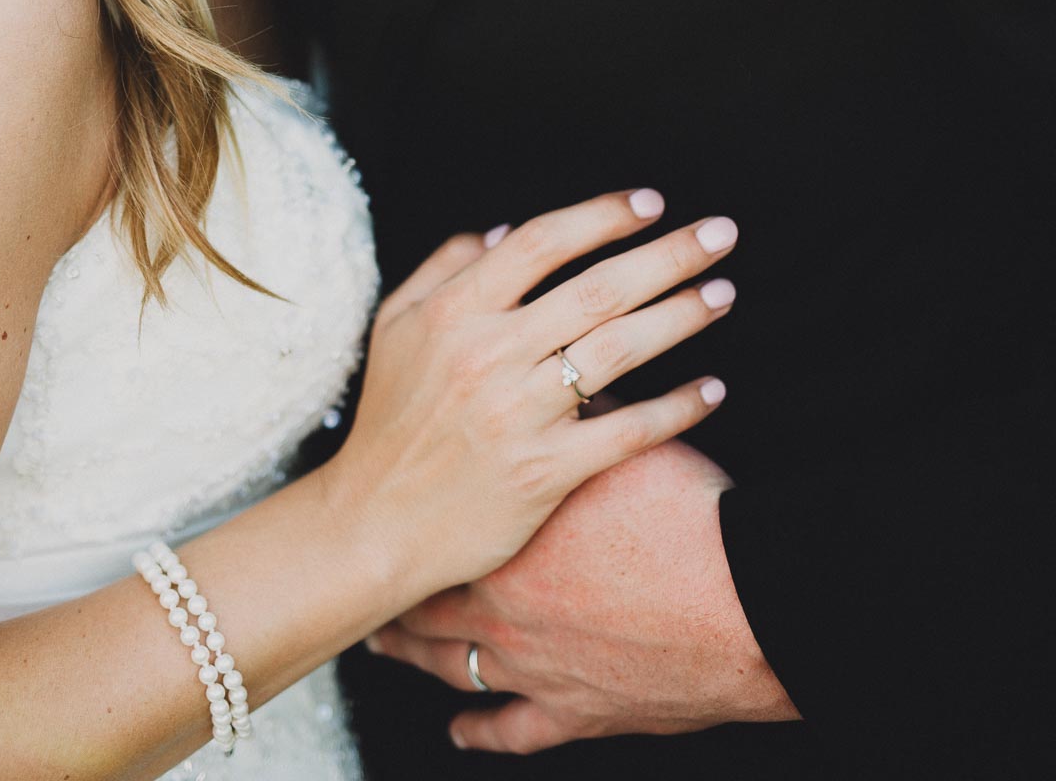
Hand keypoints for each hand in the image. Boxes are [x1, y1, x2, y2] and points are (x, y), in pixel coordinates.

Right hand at [322, 191, 737, 616]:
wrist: (374, 525)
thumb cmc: (388, 421)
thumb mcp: (394, 326)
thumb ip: (445, 266)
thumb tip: (506, 230)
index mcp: (455, 311)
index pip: (542, 243)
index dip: (602, 216)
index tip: (651, 203)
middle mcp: (489, 354)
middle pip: (597, 288)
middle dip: (668, 254)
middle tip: (720, 233)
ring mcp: (519, 415)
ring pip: (618, 350)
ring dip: (681, 316)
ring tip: (723, 293)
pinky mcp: (544, 473)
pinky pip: (625, 432)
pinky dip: (675, 407)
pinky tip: (712, 388)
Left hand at [369, 437, 799, 752]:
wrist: (744, 601)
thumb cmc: (688, 518)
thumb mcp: (623, 445)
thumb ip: (579, 418)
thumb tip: (560, 380)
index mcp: (513, 529)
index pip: (438, 523)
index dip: (405, 519)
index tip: (380, 511)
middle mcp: (507, 601)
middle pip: (428, 598)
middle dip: (396, 591)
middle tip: (366, 586)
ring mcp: (534, 665)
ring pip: (453, 665)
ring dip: (418, 656)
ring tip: (388, 646)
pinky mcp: (574, 713)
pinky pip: (511, 730)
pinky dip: (481, 730)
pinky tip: (460, 730)